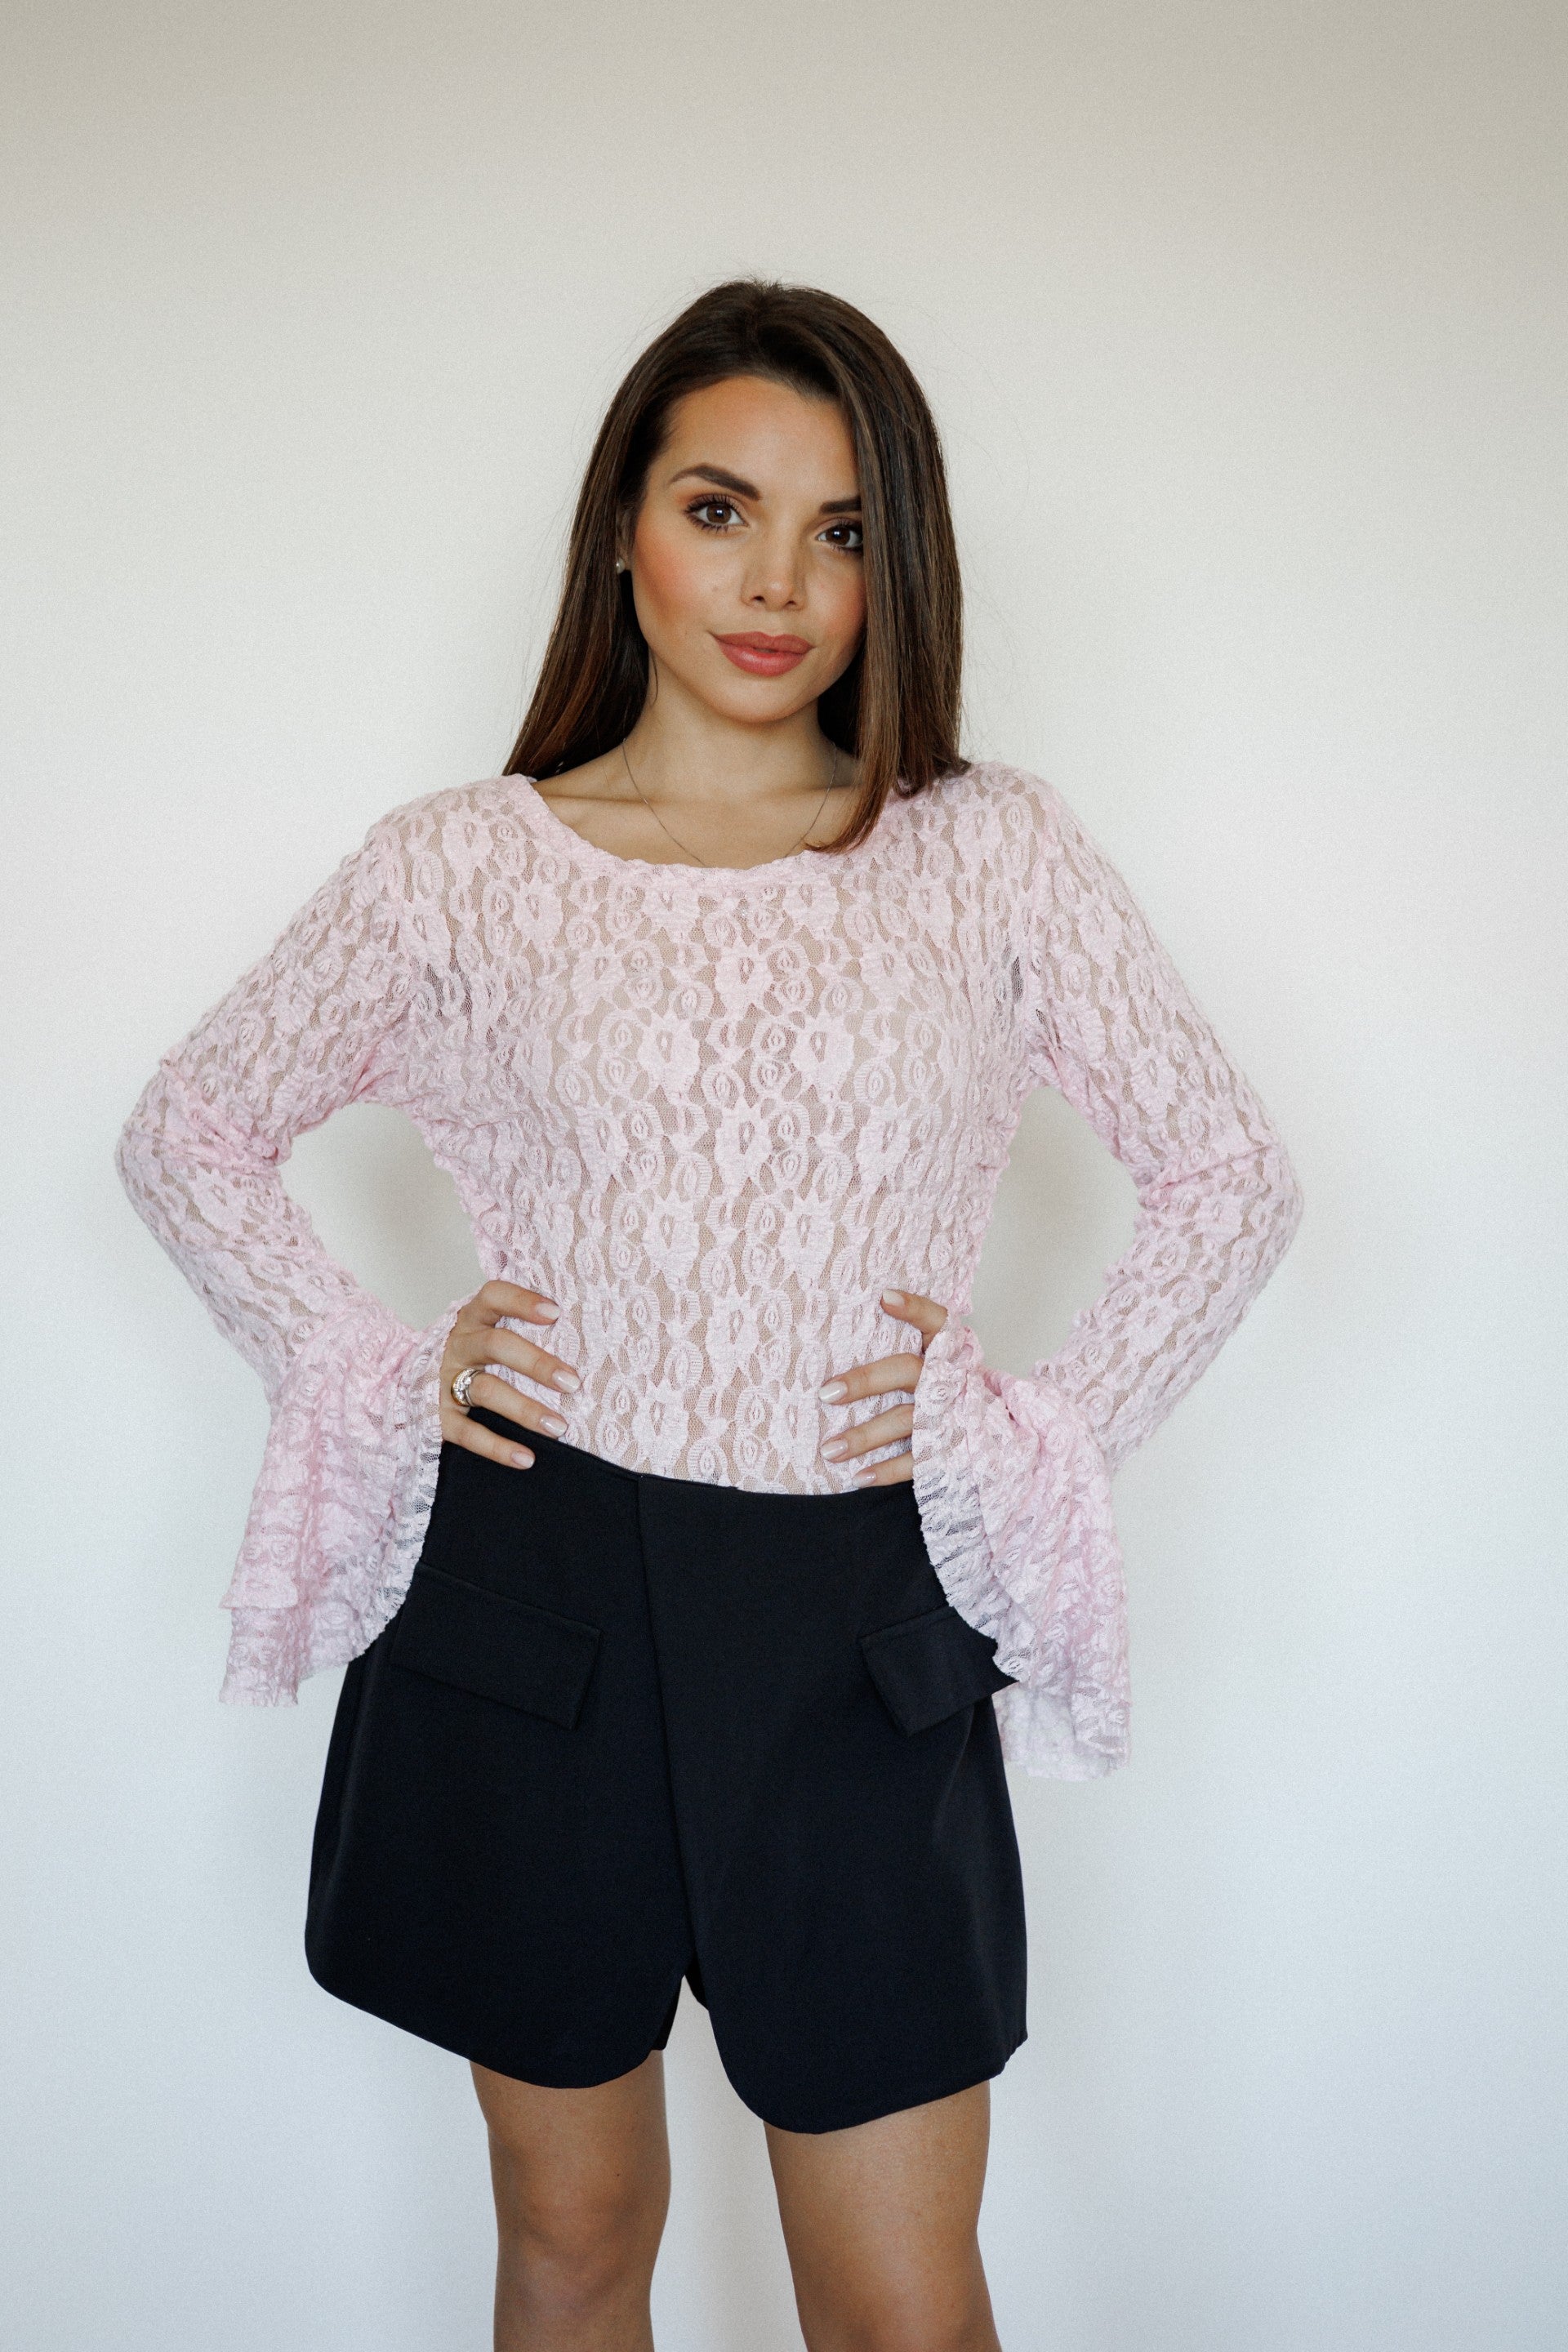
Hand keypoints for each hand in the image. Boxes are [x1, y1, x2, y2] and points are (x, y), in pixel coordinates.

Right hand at [439, 1281, 581, 1469]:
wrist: (424, 1384)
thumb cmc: (482, 1355)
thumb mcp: (495, 1330)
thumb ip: (528, 1328)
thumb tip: (590, 1335)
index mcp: (475, 1318)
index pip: (493, 1296)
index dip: (521, 1301)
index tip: (556, 1313)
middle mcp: (460, 1345)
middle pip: (495, 1346)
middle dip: (536, 1363)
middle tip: (572, 1383)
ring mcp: (447, 1380)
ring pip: (485, 1390)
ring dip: (524, 1409)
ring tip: (558, 1427)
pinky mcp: (439, 1416)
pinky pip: (467, 1433)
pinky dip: (497, 1447)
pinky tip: (526, 1459)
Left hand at [817, 1288, 948, 1486]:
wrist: (1000, 1436)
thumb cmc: (950, 1389)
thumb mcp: (940, 1360)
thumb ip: (911, 1342)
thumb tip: (865, 1315)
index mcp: (949, 1351)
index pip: (936, 1321)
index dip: (914, 1309)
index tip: (884, 1297)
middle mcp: (949, 1380)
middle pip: (906, 1372)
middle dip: (865, 1382)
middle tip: (826, 1393)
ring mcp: (949, 1416)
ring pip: (904, 1421)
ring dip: (864, 1436)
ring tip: (829, 1450)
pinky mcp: (947, 1450)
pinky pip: (915, 1462)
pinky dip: (886, 1471)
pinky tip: (858, 1476)